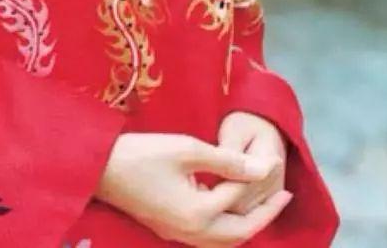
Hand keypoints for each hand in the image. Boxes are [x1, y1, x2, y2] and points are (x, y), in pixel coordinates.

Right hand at [94, 131, 292, 245]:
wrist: (101, 168)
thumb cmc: (142, 153)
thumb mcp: (186, 148)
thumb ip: (226, 161)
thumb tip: (264, 169)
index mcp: (197, 214)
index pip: (238, 199)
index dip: (258, 179)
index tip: (275, 161)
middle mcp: (191, 232)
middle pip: (239, 233)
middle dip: (265, 215)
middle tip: (285, 194)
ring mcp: (178, 234)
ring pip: (224, 240)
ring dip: (247, 223)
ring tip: (264, 201)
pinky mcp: (169, 229)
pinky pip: (209, 237)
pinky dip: (227, 225)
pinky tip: (228, 204)